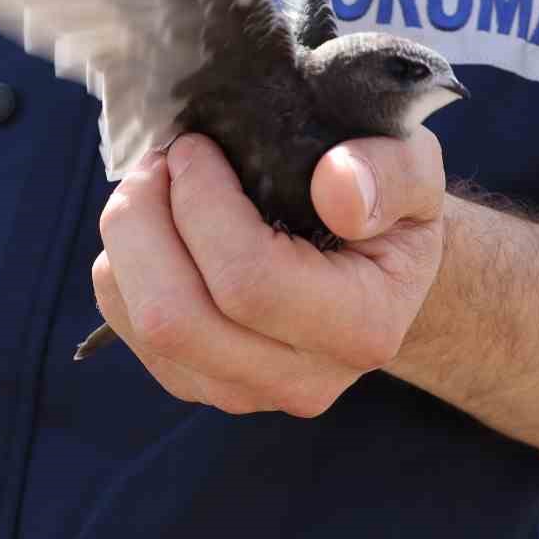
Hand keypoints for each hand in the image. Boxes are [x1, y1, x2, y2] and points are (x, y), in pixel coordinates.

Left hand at [91, 131, 445, 416]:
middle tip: (160, 161)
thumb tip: (337, 189)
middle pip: (176, 316)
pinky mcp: (194, 385)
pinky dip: (121, 263)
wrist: (376, 275)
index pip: (248, 278)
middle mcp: (301, 380)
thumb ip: (390, 173)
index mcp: (362, 328)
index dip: (202, 203)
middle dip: (143, 221)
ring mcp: (242, 392)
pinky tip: (158, 227)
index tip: (197, 147)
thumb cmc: (389, 210)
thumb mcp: (417, 173)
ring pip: (141, 321)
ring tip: (157, 184)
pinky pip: (124, 324)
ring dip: (126, 238)